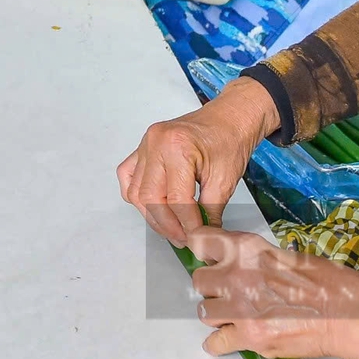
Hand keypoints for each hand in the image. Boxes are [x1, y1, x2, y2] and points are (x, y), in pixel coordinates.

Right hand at [118, 78, 279, 244]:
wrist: (229, 119)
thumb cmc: (230, 143)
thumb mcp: (225, 180)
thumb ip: (210, 211)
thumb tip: (202, 239)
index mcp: (177, 147)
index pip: (176, 199)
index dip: (187, 224)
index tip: (198, 239)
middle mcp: (155, 144)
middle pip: (150, 198)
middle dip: (167, 225)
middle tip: (183, 239)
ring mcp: (144, 144)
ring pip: (135, 192)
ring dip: (151, 215)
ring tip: (172, 228)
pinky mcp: (141, 148)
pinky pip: (128, 176)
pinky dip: (136, 195)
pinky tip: (151, 207)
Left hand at [187, 227, 358, 358]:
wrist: (347, 314)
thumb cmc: (328, 282)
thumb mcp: (287, 255)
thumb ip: (256, 260)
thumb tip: (239, 266)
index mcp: (248, 248)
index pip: (200, 240)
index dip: (202, 250)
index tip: (207, 257)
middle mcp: (237, 274)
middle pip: (198, 281)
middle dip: (211, 288)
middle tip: (227, 293)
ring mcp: (240, 307)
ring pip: (204, 312)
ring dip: (217, 315)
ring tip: (234, 316)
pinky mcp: (248, 336)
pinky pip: (215, 342)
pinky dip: (221, 344)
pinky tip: (230, 339)